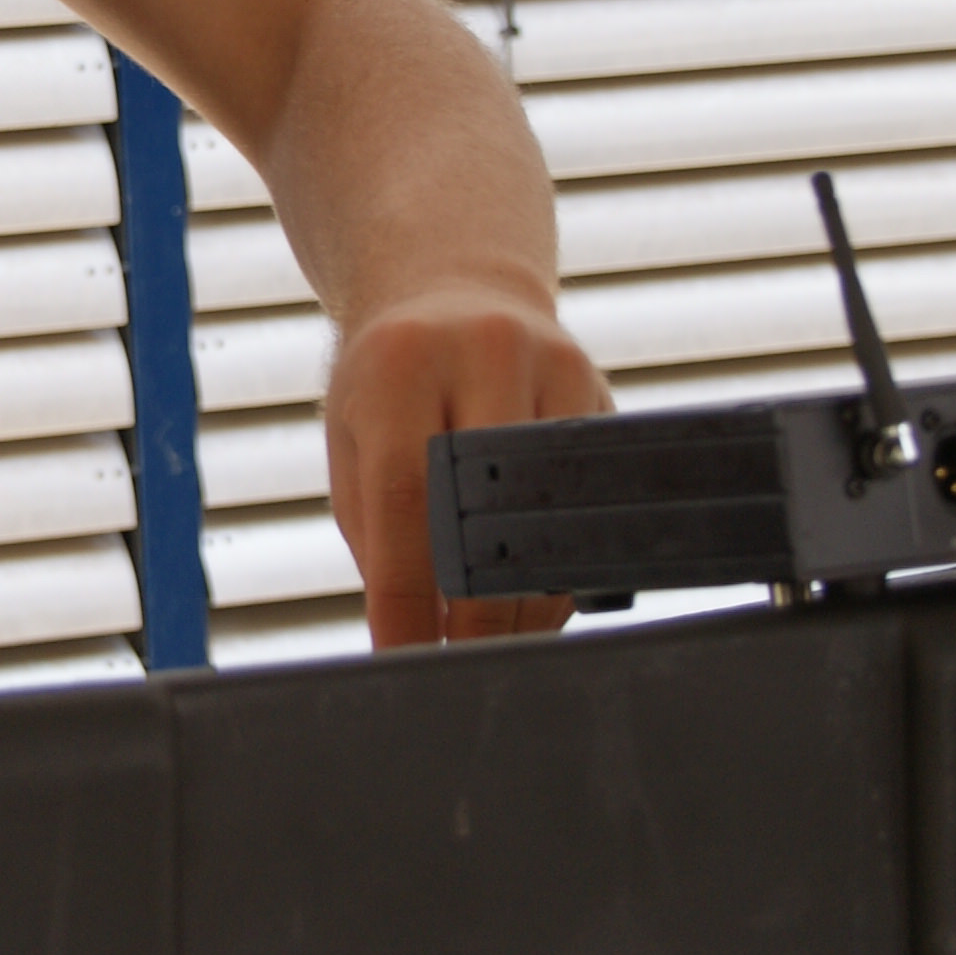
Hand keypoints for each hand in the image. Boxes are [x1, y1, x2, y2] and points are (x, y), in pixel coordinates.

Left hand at [324, 282, 610, 653]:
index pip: (408, 501)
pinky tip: (538, 592)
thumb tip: (412, 638)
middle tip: (461, 665)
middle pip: (495, 512)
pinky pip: (591, 501)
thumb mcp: (353, 436)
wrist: (453, 289)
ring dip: (530, 597)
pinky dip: (564, 562)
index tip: (406, 660)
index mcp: (401, 364)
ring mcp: (555, 365)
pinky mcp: (601, 390)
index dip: (410, 597)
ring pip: (556, 515)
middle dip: (478, 609)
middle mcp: (485, 352)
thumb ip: (377, 531)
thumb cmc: (388, 384)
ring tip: (500, 640)